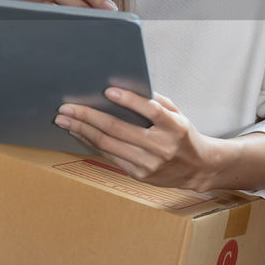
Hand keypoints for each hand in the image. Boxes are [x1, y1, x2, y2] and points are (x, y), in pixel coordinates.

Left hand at [54, 88, 220, 189]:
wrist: (199, 168)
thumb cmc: (184, 136)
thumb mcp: (177, 114)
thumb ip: (155, 102)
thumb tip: (125, 88)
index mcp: (174, 127)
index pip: (150, 110)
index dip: (129, 100)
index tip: (107, 91)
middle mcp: (162, 147)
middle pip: (118, 129)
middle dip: (88, 117)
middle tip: (67, 108)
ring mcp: (149, 164)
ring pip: (108, 144)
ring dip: (82, 131)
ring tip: (65, 120)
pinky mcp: (140, 175)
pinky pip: (109, 156)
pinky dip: (91, 143)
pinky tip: (79, 134)